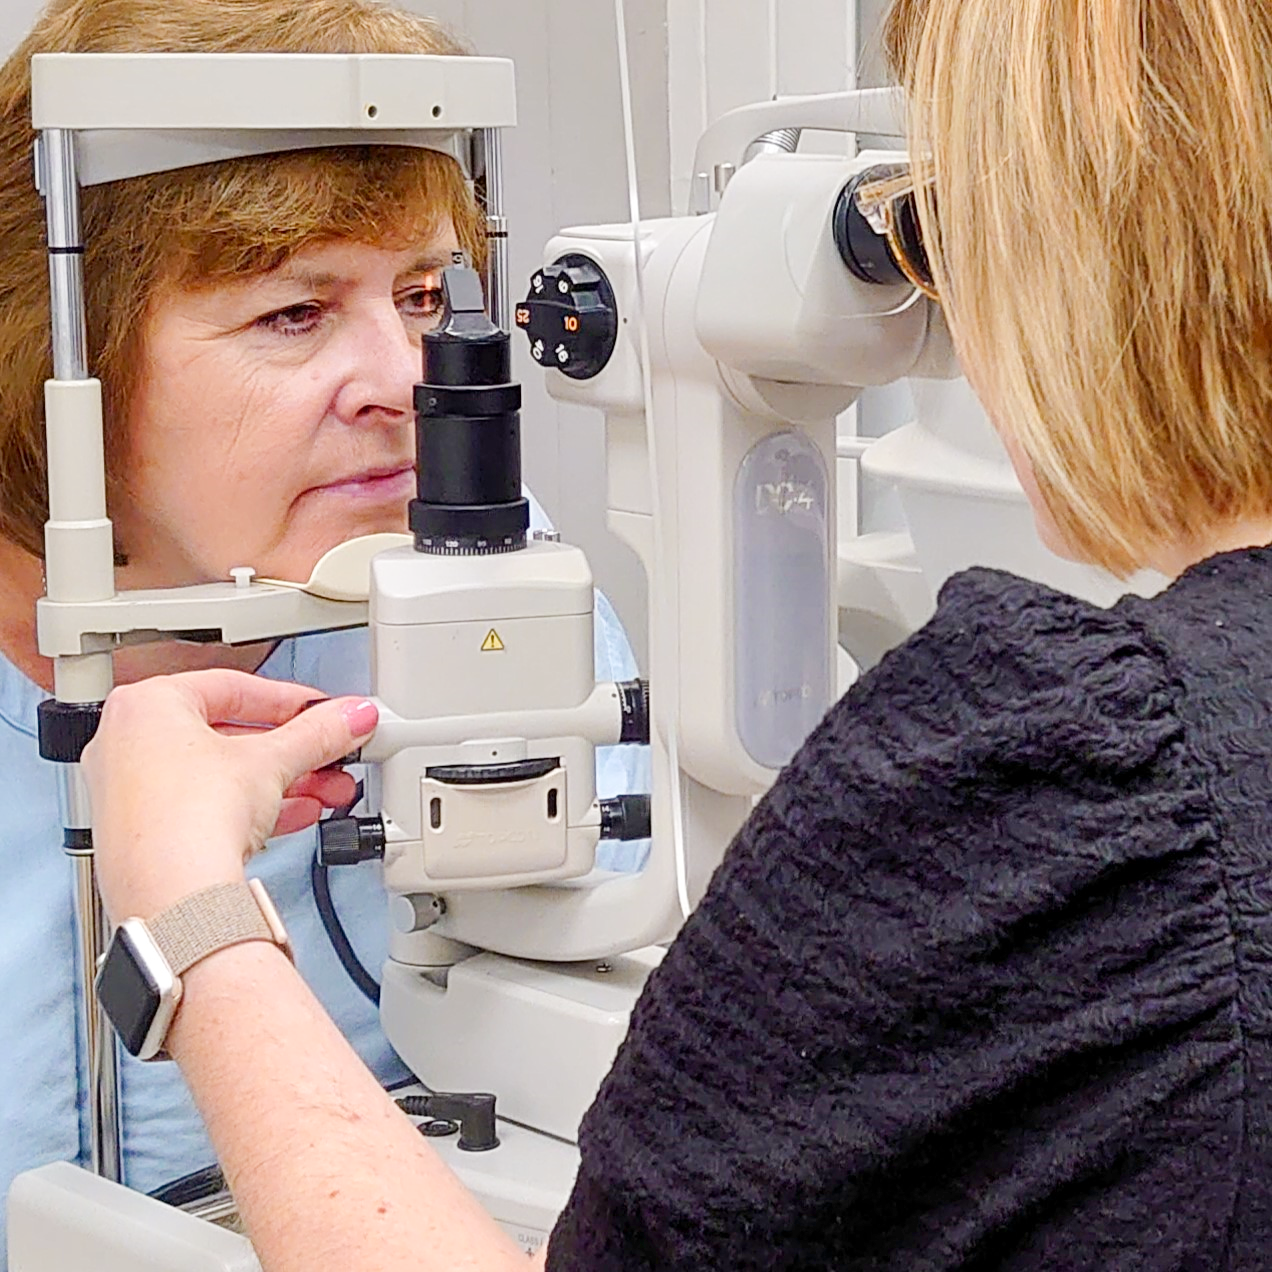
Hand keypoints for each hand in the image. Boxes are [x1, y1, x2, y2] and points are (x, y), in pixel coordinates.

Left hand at [81, 670, 378, 923]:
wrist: (170, 901)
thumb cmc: (188, 822)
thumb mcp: (272, 762)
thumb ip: (318, 733)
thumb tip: (349, 716)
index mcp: (145, 706)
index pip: (232, 687)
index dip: (290, 700)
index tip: (323, 711)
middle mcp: (126, 745)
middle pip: (229, 734)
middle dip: (292, 749)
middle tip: (330, 752)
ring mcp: (131, 794)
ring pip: (221, 775)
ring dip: (281, 780)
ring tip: (326, 789)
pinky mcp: (145, 836)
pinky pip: (207, 807)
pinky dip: (251, 807)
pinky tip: (295, 814)